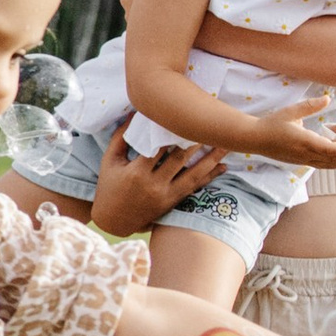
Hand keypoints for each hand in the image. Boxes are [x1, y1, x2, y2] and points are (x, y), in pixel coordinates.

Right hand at [89, 126, 221, 234]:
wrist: (113, 221)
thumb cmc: (109, 187)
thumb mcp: (110, 161)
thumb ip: (121, 137)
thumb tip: (134, 114)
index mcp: (137, 172)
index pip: (159, 147)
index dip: (172, 131)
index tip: (185, 116)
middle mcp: (154, 185)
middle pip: (180, 159)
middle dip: (196, 141)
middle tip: (210, 124)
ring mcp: (166, 195)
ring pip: (193, 174)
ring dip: (211, 159)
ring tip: (226, 143)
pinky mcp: (173, 202)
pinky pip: (195, 188)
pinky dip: (210, 177)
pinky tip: (222, 166)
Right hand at [258, 104, 335, 169]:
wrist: (254, 139)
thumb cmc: (271, 123)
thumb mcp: (291, 111)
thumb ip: (310, 106)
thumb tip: (328, 98)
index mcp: (305, 141)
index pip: (332, 149)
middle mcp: (306, 154)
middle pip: (334, 160)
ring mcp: (303, 160)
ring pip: (329, 165)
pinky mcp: (301, 162)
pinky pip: (322, 165)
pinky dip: (335, 164)